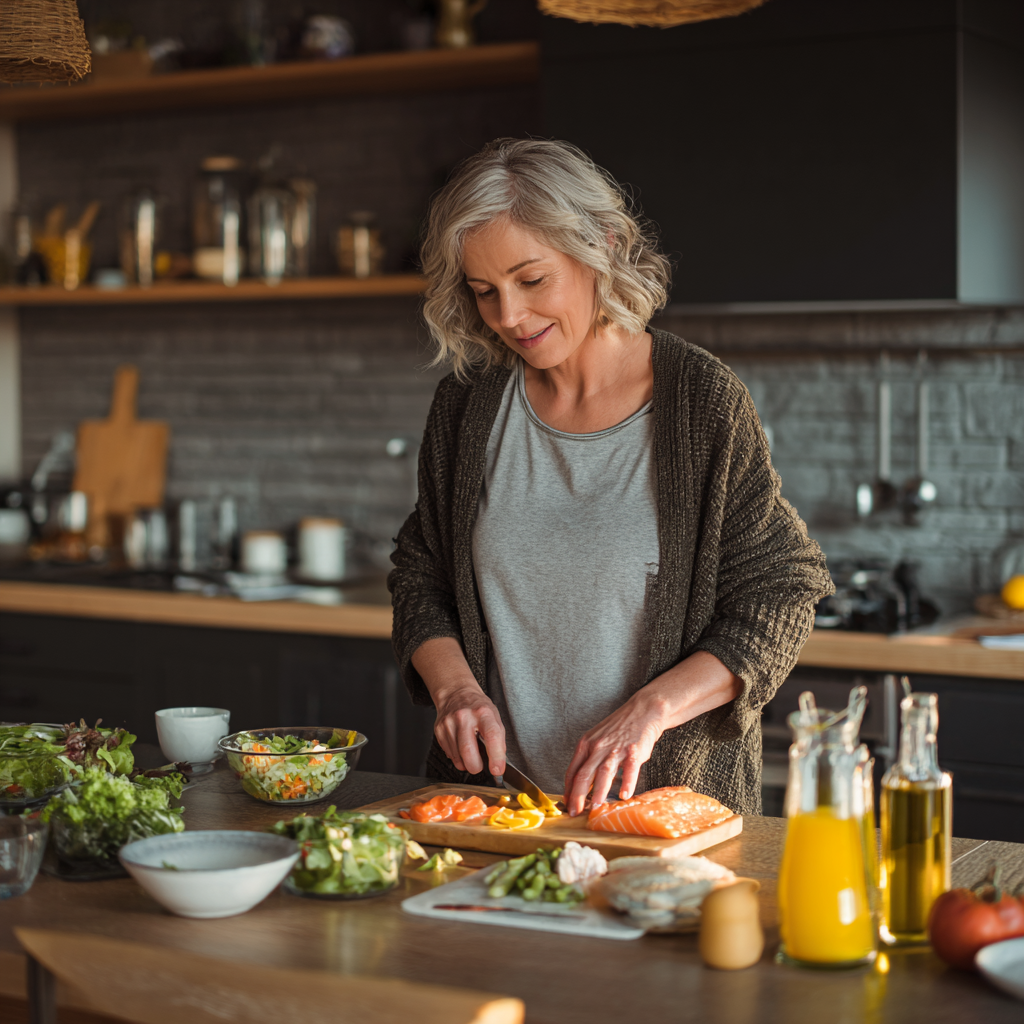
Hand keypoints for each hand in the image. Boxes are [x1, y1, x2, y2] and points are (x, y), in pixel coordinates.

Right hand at [432, 680, 505, 777]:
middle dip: (476, 767)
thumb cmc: (478, 707)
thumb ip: (498, 739)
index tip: (497, 770)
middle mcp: (464, 716)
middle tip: (481, 765)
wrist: (456, 693)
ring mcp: (449, 723)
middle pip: (468, 751)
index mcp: (484, 712)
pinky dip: (458, 758)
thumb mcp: (495, 716)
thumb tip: (498, 764)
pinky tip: (461, 747)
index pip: (492, 736)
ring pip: (458, 757)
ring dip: (467, 763)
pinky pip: (450, 755)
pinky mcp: (439, 730)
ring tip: (472, 752)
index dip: (496, 756)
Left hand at [562, 651, 742, 816]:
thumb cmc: (619, 729)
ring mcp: (615, 749)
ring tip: (596, 807)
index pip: (572, 771)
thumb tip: (579, 784)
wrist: (642, 712)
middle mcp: (597, 747)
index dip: (568, 790)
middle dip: (577, 796)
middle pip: (583, 774)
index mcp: (586, 745)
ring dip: (599, 791)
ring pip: (603, 772)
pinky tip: (624, 795)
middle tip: (575, 812)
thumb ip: (588, 760)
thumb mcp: (597, 740)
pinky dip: (626, 783)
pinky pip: (629, 769)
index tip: (567, 804)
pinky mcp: (633, 751)